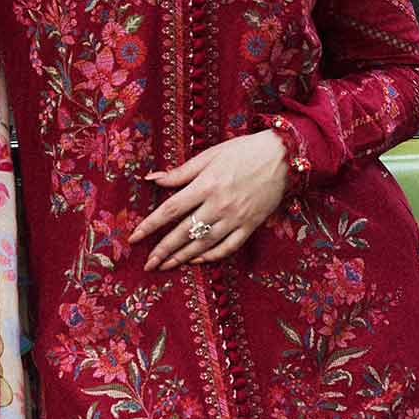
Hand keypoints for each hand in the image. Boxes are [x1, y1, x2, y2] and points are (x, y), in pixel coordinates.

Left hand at [131, 129, 290, 271]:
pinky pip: (228, 247)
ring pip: (204, 244)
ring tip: (165, 266)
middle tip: (148, 264)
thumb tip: (152, 179)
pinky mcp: (250, 226)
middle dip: (163, 250)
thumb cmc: (244, 151)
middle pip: (184, 232)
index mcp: (206, 184)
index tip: (134, 237)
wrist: (284, 157)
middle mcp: (219, 205)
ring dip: (182, 257)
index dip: (150, 225)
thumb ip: (181, 171)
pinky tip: (197, 261)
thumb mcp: (210, 155)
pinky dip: (211, 256)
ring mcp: (236, 218)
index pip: (171, 209)